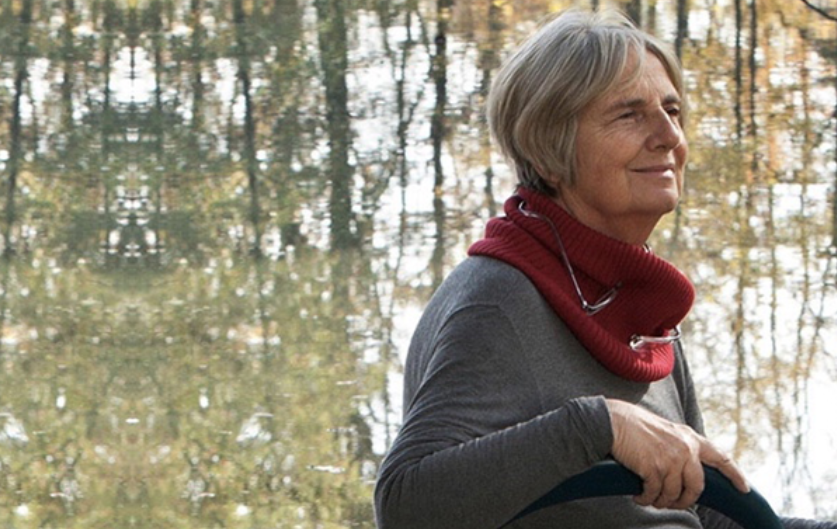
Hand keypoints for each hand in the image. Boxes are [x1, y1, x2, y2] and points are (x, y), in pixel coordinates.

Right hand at [606, 398, 749, 509]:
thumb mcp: (665, 431)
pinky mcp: (654, 469)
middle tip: (673, 503)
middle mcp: (685, 448)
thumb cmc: (633, 425)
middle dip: (686, 500)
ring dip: (661, 501)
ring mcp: (670, 459)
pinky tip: (639, 496)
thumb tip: (685, 470)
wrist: (612, 421)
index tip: (744, 489)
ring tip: (650, 498)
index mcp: (689, 437)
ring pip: (674, 494)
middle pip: (697, 486)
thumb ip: (680, 446)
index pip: (720, 458)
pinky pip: (655, 494)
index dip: (735, 475)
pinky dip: (646, 499)